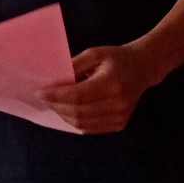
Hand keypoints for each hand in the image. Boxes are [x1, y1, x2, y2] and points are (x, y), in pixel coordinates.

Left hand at [39, 43, 159, 134]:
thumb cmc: (116, 58)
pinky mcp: (120, 124)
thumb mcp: (94, 53)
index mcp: (112, 83)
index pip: (78, 96)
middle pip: (78, 112)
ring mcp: (120, 117)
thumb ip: (74, 66)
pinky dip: (76, 121)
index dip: (57, 96)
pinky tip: (68, 111)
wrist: (143, 68)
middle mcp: (118, 103)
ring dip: (64, 116)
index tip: (40, 92)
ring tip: (55, 105)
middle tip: (45, 99)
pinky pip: (91, 128)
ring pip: (83, 124)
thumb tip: (53, 81)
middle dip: (57, 106)